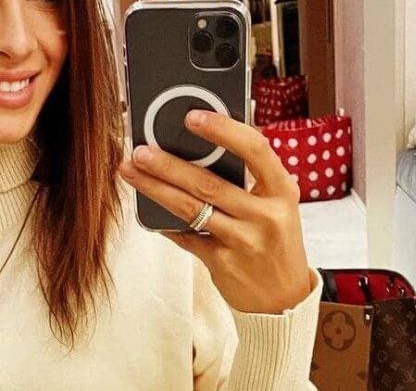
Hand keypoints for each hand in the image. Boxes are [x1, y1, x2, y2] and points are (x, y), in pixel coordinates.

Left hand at [118, 110, 313, 313]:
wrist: (284, 298)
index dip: (223, 130)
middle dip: (168, 164)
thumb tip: (209, 139)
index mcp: (282, 191)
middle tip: (140, 150)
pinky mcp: (223, 263)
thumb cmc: (276, 240)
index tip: (193, 117)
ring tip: (131, 171)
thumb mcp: (276, 204)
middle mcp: (266, 215)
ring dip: (155, 188)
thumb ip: (251, 176)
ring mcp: (244, 241)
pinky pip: (186, 237)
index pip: (255, 150)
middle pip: (208, 183)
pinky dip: (164, 222)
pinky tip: (146, 211)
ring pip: (190, 209)